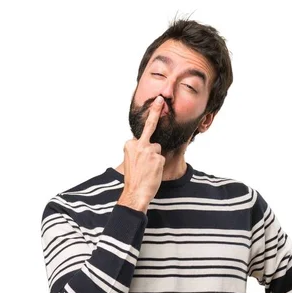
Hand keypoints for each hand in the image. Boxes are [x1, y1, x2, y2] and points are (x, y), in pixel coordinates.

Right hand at [120, 95, 165, 209]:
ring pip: (158, 149)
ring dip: (156, 159)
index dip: (143, 145)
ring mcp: (148, 150)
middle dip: (155, 111)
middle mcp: (138, 144)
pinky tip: (152, 173)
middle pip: (150, 130)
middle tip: (160, 99)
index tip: (152, 108)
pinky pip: (162, 159)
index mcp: (129, 144)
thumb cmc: (133, 180)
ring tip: (148, 171)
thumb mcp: (130, 162)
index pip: (141, 137)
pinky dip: (159, 167)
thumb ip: (137, 151)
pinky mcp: (157, 158)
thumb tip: (149, 145)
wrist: (134, 194)